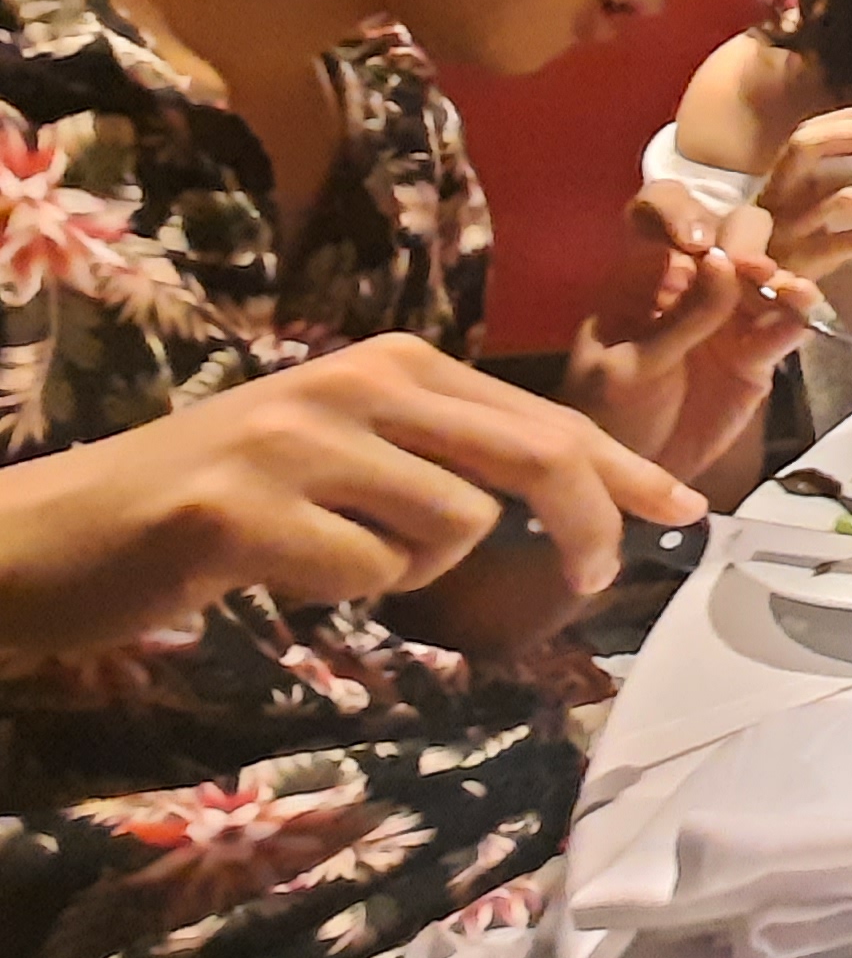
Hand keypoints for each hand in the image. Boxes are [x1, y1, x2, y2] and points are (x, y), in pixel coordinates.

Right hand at [0, 337, 696, 660]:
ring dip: (419, 570)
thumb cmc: (224, 505)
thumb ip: (450, 460)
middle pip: (531, 456)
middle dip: (587, 523)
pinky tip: (285, 574)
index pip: (545, 418)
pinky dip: (349, 593)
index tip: (683, 511)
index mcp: (393, 364)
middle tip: (591, 581)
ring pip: (454, 526)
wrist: (62, 530)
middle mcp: (356, 384)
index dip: (622, 470)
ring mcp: (298, 440)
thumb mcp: (350, 455)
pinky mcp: (245, 509)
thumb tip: (583, 499)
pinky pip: (369, 572)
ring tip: (334, 560)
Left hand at [561, 178, 814, 487]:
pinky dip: (798, 313)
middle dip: (744, 240)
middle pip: (731, 230)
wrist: (632, 476)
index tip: (694, 238)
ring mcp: (731, 316)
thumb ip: (679, 318)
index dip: (679, 208)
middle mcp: (693, 282)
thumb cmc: (609, 415)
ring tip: (782, 288)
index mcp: (643, 273)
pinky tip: (799, 314)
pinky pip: (786, 323)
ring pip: (770, 270)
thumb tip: (723, 261)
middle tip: (748, 270)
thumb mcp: (629, 366)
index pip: (660, 210)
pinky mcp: (759, 354)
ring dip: (780, 272)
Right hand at [749, 105, 851, 280]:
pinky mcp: (804, 263)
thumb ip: (835, 186)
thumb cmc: (788, 251)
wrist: (751, 302)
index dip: (847, 119)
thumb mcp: (800, 213)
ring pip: (839, 199)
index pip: (805, 135)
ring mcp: (788, 231)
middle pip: (805, 148)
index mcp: (777, 183)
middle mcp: (776, 199)